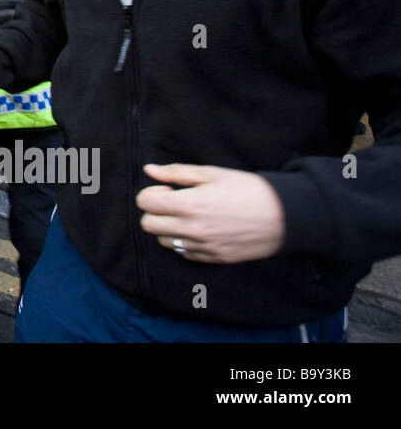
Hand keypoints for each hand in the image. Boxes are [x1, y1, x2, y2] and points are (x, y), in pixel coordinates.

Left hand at [137, 163, 284, 263]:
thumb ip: (177, 173)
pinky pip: (184, 253)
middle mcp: (192, 229)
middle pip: (148, 225)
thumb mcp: (212, 174)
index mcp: (189, 205)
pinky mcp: (214, 258)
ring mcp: (203, 247)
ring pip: (163, 241)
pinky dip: (184, 241)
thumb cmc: (248, 190)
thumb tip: (149, 170)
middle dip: (155, 211)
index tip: (168, 189)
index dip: (151, 193)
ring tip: (188, 216)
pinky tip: (200, 229)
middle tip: (174, 202)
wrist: (284, 217)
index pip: (145, 203)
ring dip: (168, 228)